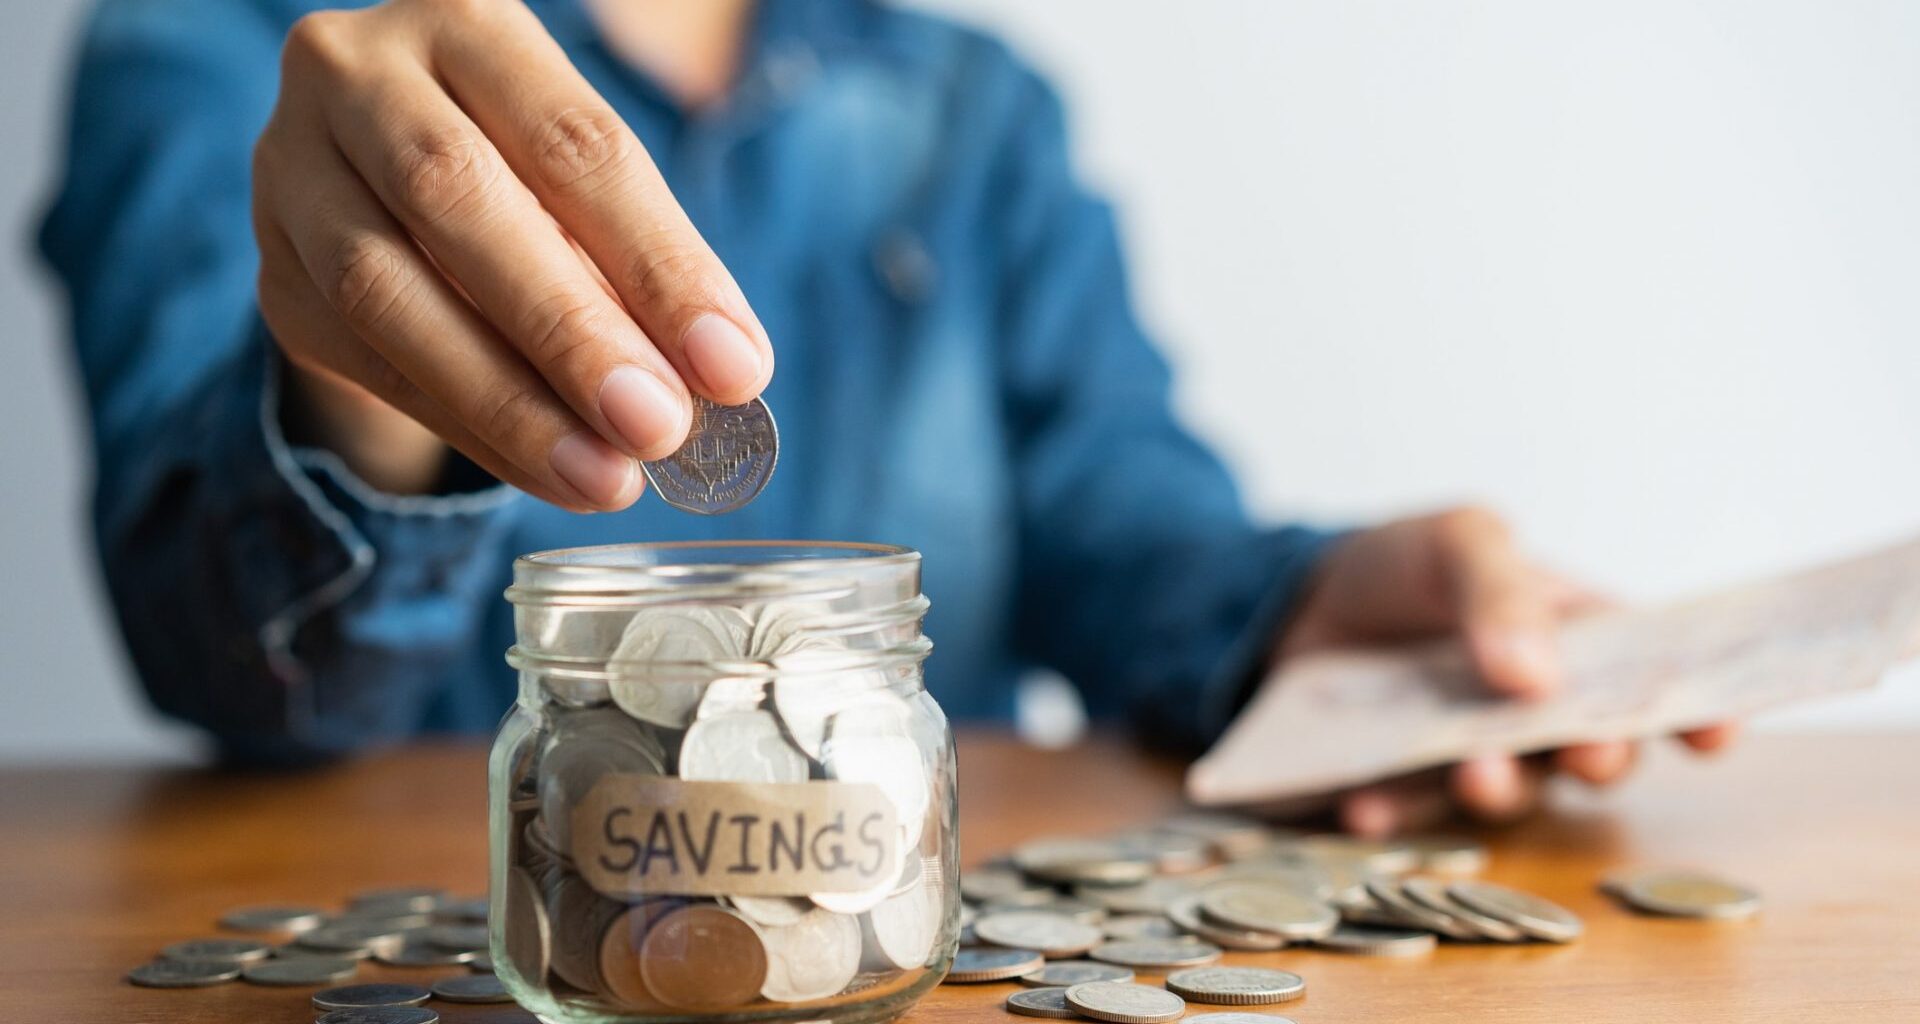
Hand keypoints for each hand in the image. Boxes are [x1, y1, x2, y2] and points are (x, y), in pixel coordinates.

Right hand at [252, 0, 771, 509]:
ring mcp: (293, 171)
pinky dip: (471, 428)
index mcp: (467, 25)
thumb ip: (642, 265)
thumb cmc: (525, 178)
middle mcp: (358, 74)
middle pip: (459, 198)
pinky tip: (549, 472)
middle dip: (571, 330)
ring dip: (510, 401)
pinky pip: (369, 363)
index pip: (574, 144)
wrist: (384, 188)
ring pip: (387, 290)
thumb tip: (724, 372)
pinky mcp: (273, 272)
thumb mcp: (587, 190)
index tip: (733, 367)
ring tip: (605, 476)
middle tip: (659, 426)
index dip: (659, 262)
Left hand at [1277, 508, 1738, 836]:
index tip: (1715, 734)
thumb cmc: (1395, 565)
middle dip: (1600, 757)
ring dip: (1500, 790)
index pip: (1651, 676)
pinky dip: (1393, 812)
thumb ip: (1499, 589)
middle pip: (1595, 750)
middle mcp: (1536, 710)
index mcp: (1572, 638)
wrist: (1288, 605)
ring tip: (1474, 772)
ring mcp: (1473, 754)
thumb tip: (1538, 677)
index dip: (1696, 709)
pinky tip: (1365, 803)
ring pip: (1514, 792)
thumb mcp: (1452, 543)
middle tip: (1586, 752)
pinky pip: (1410, 812)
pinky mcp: (1406, 787)